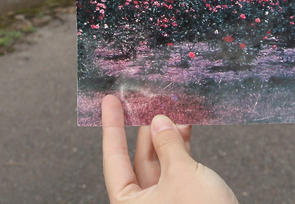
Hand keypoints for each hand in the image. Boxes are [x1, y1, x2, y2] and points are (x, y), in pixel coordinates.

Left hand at [101, 95, 237, 202]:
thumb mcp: (182, 174)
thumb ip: (168, 144)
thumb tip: (159, 121)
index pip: (114, 158)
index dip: (112, 127)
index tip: (109, 102)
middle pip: (137, 160)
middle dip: (146, 130)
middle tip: (149, 102)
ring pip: (159, 164)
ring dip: (166, 138)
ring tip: (174, 114)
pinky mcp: (182, 203)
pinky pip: (175, 172)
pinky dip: (179, 152)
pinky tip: (185, 132)